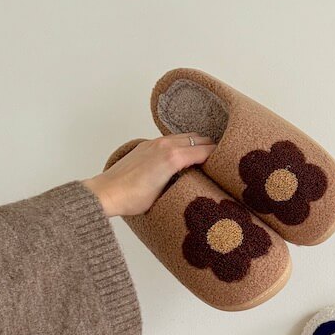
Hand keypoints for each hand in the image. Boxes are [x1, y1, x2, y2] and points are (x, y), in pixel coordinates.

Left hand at [83, 135, 215, 217]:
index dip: (220, 157)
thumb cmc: (133, 198)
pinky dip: (182, 144)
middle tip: (220, 161)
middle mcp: (165, 145)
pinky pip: (171, 139)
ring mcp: (154, 143)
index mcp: (173, 157)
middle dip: (211, 147)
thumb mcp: (167, 194)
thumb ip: (186, 182)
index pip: (206, 150)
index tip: (228, 164)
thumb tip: (199, 181)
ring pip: (185, 136)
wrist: (106, 193)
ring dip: (196, 144)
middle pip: (198, 138)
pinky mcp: (146, 145)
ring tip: (204, 158)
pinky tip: (183, 157)